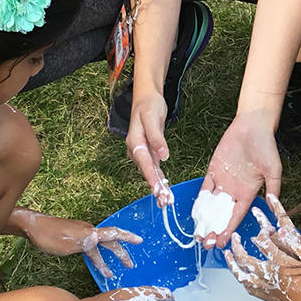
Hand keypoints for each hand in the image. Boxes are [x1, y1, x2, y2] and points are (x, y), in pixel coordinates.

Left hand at [10, 210, 141, 278]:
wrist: (32, 227)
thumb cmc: (49, 236)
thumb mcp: (67, 243)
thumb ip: (84, 242)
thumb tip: (98, 239)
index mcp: (89, 232)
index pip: (112, 233)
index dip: (127, 237)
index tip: (139, 241)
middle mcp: (88, 231)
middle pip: (109, 242)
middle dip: (120, 253)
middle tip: (130, 265)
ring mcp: (81, 233)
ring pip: (98, 247)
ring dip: (106, 259)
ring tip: (110, 272)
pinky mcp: (73, 237)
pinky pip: (90, 248)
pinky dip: (96, 257)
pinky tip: (93, 263)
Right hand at [126, 92, 173, 207]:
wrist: (146, 98)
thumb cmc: (149, 106)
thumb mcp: (153, 119)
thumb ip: (157, 138)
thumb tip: (163, 156)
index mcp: (135, 141)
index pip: (143, 162)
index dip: (150, 177)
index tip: (157, 189)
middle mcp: (136, 149)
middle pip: (146, 170)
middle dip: (155, 187)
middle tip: (164, 201)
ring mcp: (142, 151)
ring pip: (150, 172)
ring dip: (158, 186)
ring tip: (166, 200)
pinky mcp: (148, 151)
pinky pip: (153, 168)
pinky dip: (159, 179)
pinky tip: (164, 190)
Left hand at [197, 111, 281, 246]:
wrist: (252, 126)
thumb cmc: (266, 146)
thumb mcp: (273, 170)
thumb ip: (273, 189)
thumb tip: (276, 208)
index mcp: (249, 192)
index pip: (237, 216)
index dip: (229, 230)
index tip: (222, 243)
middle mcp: (235, 190)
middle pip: (222, 214)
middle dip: (215, 229)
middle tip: (206, 243)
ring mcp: (223, 181)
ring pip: (212, 204)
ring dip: (206, 219)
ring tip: (199, 233)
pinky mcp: (214, 170)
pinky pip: (205, 188)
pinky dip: (200, 200)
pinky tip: (195, 213)